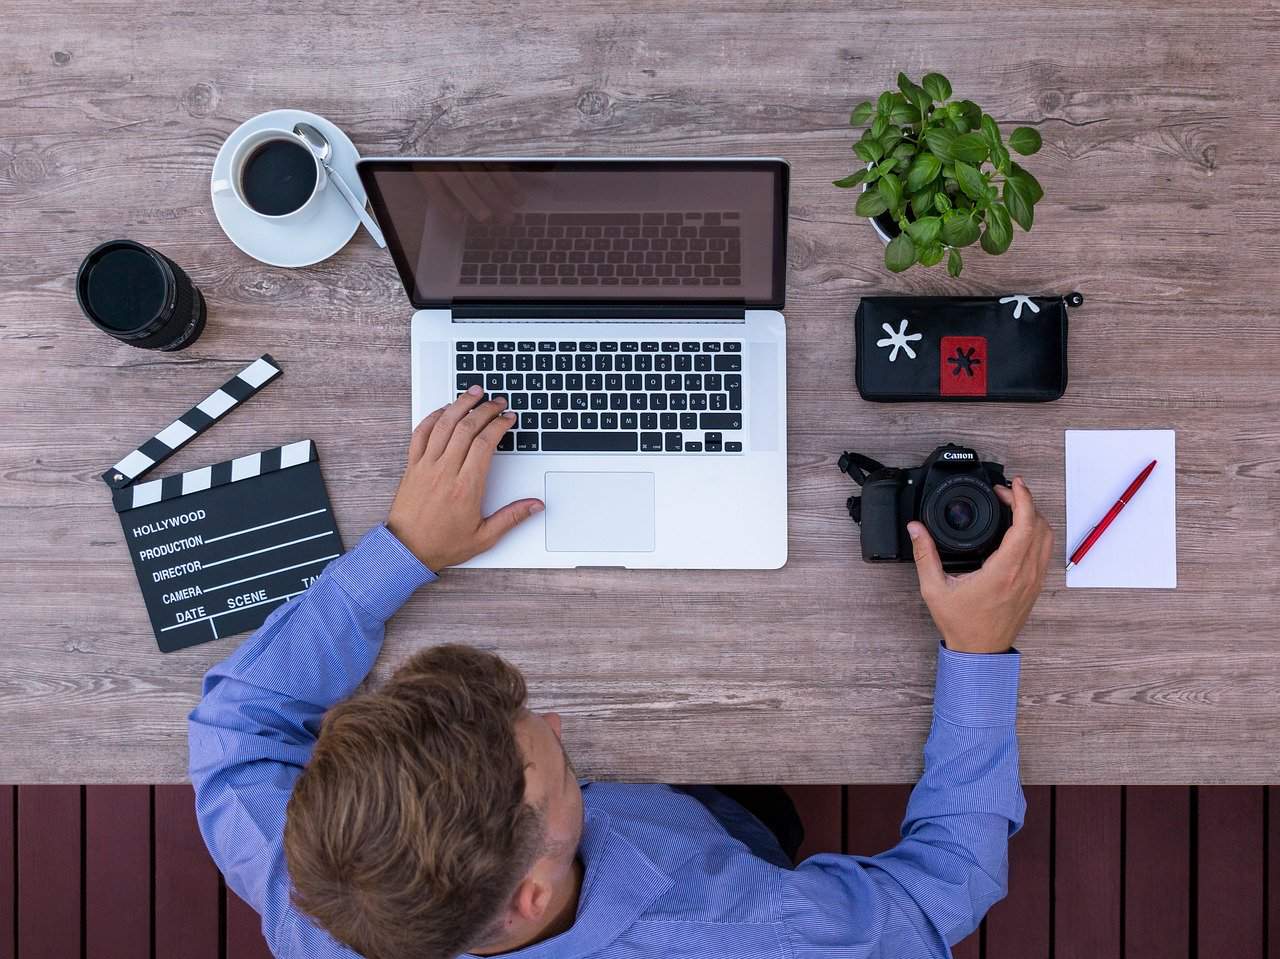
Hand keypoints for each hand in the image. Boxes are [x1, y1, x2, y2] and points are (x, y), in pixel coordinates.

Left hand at [387, 387, 543, 569]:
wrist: (405, 551)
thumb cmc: (442, 544)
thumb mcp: (484, 537)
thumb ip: (512, 518)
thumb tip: (535, 505)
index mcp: (466, 487)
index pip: (484, 444)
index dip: (499, 425)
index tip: (508, 419)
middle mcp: (445, 472)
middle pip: (466, 428)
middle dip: (485, 410)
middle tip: (497, 402)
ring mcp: (426, 466)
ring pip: (444, 425)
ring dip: (460, 405)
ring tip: (473, 393)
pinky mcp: (412, 466)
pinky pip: (421, 434)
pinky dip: (433, 417)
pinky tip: (443, 410)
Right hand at [908, 476, 1052, 653]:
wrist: (980, 653)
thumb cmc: (962, 624)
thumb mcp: (935, 589)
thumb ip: (925, 555)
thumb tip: (916, 529)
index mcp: (1004, 571)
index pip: (1024, 525)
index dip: (1022, 498)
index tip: (1012, 484)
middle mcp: (1024, 574)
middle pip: (1040, 526)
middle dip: (1026, 502)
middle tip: (1006, 492)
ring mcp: (1033, 581)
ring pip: (1047, 538)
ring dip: (1034, 517)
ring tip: (1015, 507)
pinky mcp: (1035, 587)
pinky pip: (1045, 552)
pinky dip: (1037, 534)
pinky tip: (1020, 531)